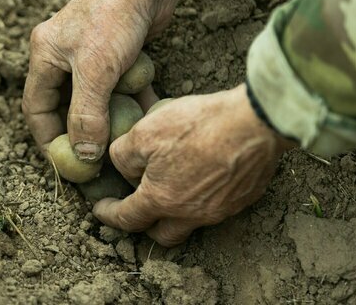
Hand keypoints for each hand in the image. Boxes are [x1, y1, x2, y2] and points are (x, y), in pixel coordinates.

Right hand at [22, 0, 185, 160]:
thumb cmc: (112, 16)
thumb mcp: (95, 70)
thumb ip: (87, 114)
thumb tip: (85, 154)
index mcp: (45, 57)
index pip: (36, 108)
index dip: (47, 139)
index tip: (64, 163)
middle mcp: (65, 57)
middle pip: (66, 107)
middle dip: (80, 135)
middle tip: (95, 162)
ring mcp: (93, 56)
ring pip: (97, 100)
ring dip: (109, 121)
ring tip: (121, 146)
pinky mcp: (119, 55)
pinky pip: (120, 88)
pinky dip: (131, 104)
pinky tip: (145, 120)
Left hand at [93, 84, 295, 246]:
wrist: (255, 122)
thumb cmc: (198, 125)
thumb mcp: (144, 132)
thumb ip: (123, 155)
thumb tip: (124, 167)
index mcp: (162, 200)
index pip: (127, 218)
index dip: (108, 215)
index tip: (100, 210)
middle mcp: (191, 214)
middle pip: (163, 235)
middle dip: (145, 225)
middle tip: (137, 206)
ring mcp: (221, 210)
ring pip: (190, 222)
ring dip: (175, 210)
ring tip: (170, 186)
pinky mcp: (242, 198)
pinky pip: (216, 207)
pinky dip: (201, 198)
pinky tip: (200, 175)